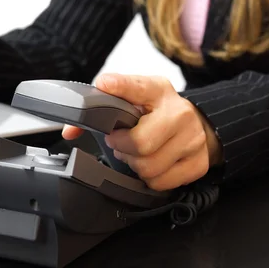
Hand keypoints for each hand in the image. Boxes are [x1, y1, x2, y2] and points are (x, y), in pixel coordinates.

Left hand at [62, 73, 222, 190]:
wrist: (199, 123)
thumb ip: (102, 109)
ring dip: (136, 165)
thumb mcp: (134, 100)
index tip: (104, 84)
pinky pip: (162, 183)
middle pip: (140, 143)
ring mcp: (192, 139)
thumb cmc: (158, 112)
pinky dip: (151, 178)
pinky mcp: (198, 163)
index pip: (137, 86)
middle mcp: (179, 113)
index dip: (119, 86)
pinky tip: (154, 164)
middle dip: (123, 148)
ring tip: (139, 153)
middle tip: (121, 144)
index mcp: (157, 90)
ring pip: (149, 168)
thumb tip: (70, 131)